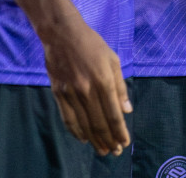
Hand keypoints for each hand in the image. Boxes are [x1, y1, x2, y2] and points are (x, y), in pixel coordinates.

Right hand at [39, 13, 130, 155]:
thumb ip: (120, 87)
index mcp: (104, 81)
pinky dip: (76, 131)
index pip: (113, 114)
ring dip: (94, 140)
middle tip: (114, 152)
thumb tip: (127, 110)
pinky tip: (83, 139)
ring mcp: (71, 93)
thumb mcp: (113, 60)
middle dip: (108, 140)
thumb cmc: (92, 45)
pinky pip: (68, 118)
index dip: (119, 131)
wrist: (62, 34)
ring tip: (102, 151)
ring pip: (84, 124)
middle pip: (99, 123)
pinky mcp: (58, 93)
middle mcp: (87, 90)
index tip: (125, 143)